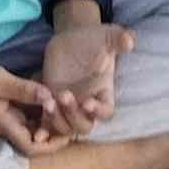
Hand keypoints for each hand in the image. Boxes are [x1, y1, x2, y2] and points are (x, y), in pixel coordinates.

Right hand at [0, 58, 68, 157]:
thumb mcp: (0, 81)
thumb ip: (24, 90)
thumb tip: (50, 96)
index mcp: (6, 125)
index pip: (32, 147)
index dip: (52, 145)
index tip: (68, 131)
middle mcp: (10, 125)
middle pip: (37, 138)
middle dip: (55, 130)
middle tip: (73, 115)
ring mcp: (9, 117)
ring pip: (34, 125)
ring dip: (50, 118)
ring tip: (67, 105)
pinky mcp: (8, 107)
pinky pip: (29, 113)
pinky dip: (41, 108)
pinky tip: (52, 94)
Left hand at [38, 18, 134, 137]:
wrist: (70, 39)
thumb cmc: (92, 39)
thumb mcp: (106, 36)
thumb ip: (119, 38)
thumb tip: (130, 40)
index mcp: (103, 92)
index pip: (106, 111)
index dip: (98, 112)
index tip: (87, 102)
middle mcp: (87, 104)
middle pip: (84, 126)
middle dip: (73, 115)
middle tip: (63, 94)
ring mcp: (69, 107)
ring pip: (66, 128)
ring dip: (57, 119)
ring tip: (48, 101)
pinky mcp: (52, 105)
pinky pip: (49, 125)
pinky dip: (44, 131)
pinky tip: (38, 132)